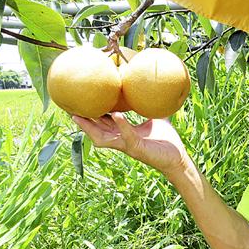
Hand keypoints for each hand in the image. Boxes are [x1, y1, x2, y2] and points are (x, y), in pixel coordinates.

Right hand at [72, 112, 190, 178]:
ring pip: (103, 137)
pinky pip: (126, 136)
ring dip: (91, 127)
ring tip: (81, 115)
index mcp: (124, 133)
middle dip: (82, 121)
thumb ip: (151, 108)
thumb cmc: (166, 141)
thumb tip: (155, 91)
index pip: (103, 123)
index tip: (81, 102)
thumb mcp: (157, 120)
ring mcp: (127, 145)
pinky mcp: (137, 148)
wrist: (178, 158)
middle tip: (70, 109)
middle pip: (96, 131)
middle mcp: (122, 140)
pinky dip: (122, 125)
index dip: (91, 114)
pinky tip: (117, 115)